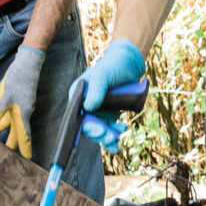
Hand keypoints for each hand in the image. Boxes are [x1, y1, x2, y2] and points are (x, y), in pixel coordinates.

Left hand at [0, 44, 45, 158]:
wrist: (27, 63)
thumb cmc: (19, 78)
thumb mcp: (5, 95)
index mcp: (22, 114)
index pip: (24, 136)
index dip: (25, 149)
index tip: (26, 160)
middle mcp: (22, 112)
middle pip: (16, 133)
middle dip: (10, 144)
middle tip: (2, 156)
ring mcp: (19, 106)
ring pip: (10, 123)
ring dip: (1, 131)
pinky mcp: (15, 100)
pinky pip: (8, 114)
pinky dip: (1, 120)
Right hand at [70, 39, 145, 153]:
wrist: (128, 65)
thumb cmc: (112, 67)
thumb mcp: (103, 77)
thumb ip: (96, 91)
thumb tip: (88, 108)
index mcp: (78, 96)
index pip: (78, 116)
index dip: (88, 126)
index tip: (99, 131)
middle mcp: (85, 106)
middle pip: (89, 126)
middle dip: (100, 134)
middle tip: (111, 138)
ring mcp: (98, 111)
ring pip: (100, 129)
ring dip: (108, 136)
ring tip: (116, 139)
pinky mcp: (109, 114)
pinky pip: (110, 128)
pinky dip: (115, 132)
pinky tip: (122, 129)